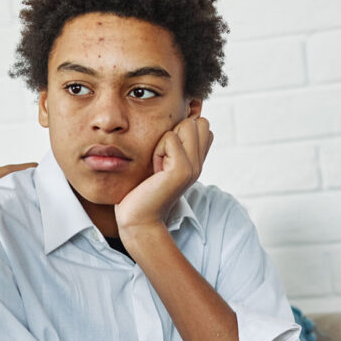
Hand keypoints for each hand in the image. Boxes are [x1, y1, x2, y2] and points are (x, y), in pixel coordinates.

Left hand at [115, 115, 211, 238]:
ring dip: (166, 140)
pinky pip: (171, 138)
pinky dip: (158, 149)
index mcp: (196, 161)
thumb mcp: (160, 164)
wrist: (139, 219)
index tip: (166, 154)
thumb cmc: (142, 191)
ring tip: (158, 164)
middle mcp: (199, 163)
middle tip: (162, 158)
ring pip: (186, 125)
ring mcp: (194, 167)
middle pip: (197, 122)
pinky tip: (155, 169)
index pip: (202, 125)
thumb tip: (174, 122)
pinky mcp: (183, 170)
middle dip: (175, 131)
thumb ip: (172, 146)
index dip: (181, 130)